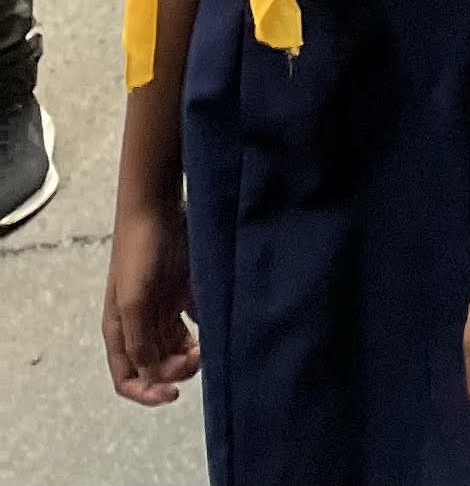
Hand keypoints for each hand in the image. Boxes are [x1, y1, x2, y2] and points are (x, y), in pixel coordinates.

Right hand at [104, 197, 199, 405]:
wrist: (158, 205)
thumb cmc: (139, 251)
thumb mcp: (134, 300)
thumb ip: (140, 340)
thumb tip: (152, 374)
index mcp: (121, 331)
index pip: (128, 379)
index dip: (147, 393)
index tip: (173, 393)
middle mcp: (141, 324)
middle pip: (158, 365)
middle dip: (178, 369)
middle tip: (200, 355)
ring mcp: (163, 307)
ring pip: (179, 346)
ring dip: (193, 353)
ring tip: (210, 344)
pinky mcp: (184, 289)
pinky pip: (196, 321)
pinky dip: (207, 328)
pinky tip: (218, 323)